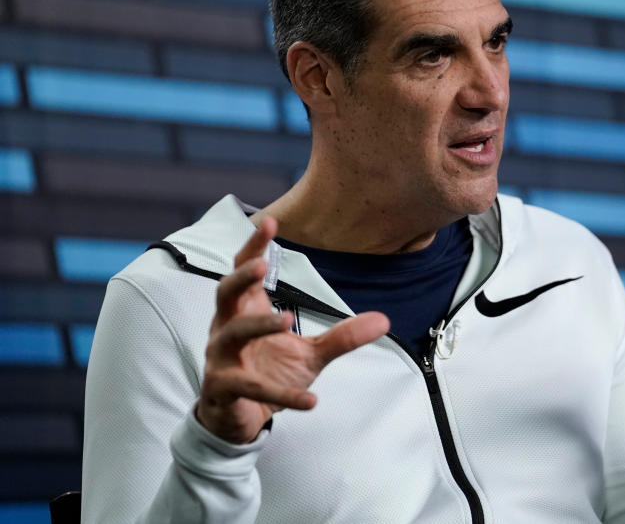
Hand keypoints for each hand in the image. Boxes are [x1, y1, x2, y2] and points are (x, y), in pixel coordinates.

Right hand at [197, 216, 389, 443]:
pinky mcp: (224, 390)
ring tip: (287, 320)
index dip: (253, 247)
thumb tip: (384, 320)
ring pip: (232, 335)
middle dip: (241, 278)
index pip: (244, 271)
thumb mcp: (312, 354)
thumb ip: (342, 335)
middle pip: (225, 294)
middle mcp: (228, 329)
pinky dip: (282, 394)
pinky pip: (251, 388)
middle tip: (261, 265)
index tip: (269, 222)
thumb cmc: (268, 373)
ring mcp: (222, 359)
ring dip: (259, 326)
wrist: (239, 420)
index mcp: (246, 311)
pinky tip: (311, 400)